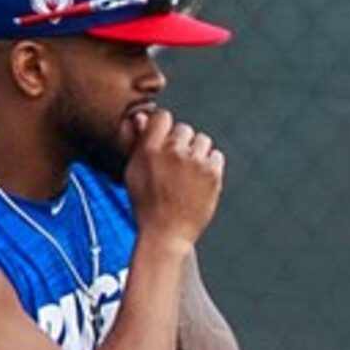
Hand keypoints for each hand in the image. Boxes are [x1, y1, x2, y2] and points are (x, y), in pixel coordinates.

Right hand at [124, 108, 224, 247]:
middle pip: (184, 128)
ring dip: (197, 152)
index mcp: (150, 148)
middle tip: (176, 164)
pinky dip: (210, 164)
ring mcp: (195, 162)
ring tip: (188, 172)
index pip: (163, 116)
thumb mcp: (133, 171)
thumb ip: (137, 142)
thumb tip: (141, 117)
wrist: (167, 233)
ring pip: (202, 140)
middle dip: (181, 142)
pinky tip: (200, 179)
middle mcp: (173, 151)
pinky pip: (216, 156)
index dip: (165, 127)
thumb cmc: (147, 205)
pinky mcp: (212, 174)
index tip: (166, 139)